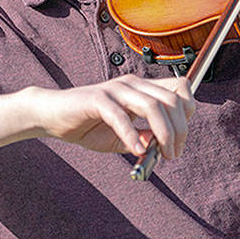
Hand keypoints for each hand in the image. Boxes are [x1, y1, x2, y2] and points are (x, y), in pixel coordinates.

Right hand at [27, 74, 195, 158]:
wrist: (51, 116)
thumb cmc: (88, 125)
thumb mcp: (122, 136)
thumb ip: (143, 138)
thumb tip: (160, 145)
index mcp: (142, 88)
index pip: (180, 90)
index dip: (188, 113)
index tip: (181, 138)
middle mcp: (132, 84)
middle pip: (172, 100)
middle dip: (179, 130)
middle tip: (173, 153)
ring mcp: (115, 90)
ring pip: (153, 106)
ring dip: (163, 133)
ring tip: (161, 154)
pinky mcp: (97, 100)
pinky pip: (120, 116)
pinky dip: (132, 135)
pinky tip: (136, 151)